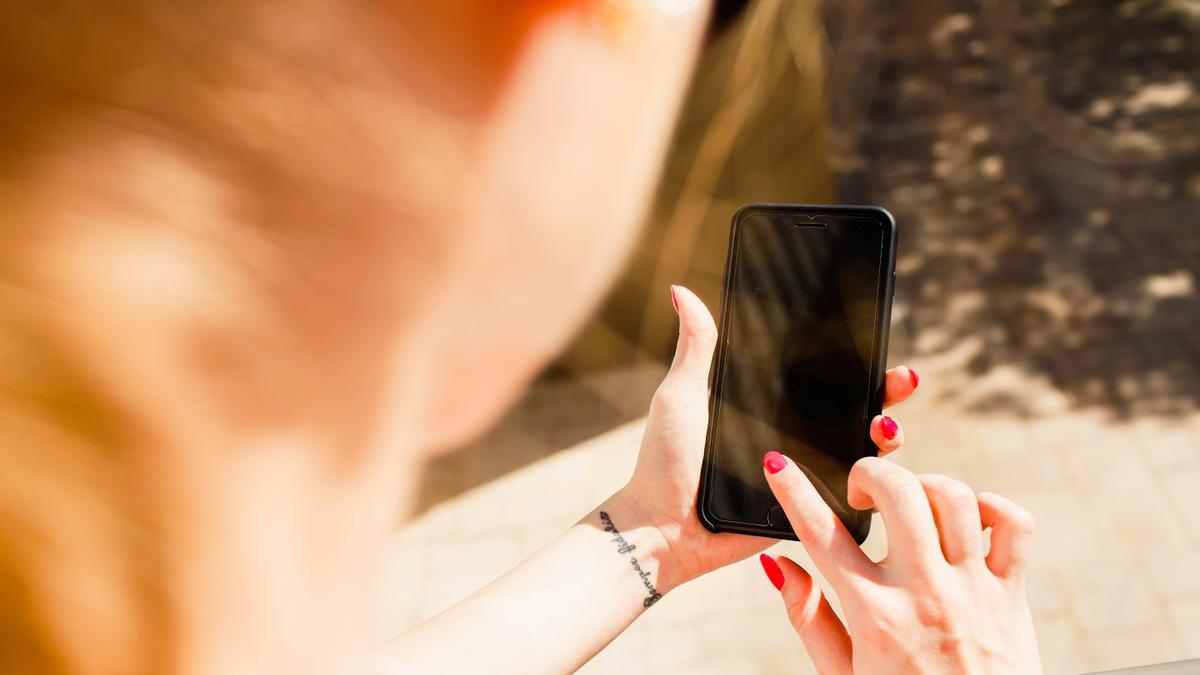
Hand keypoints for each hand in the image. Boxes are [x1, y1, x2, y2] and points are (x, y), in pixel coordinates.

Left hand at [613, 285, 919, 592]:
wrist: (662, 530)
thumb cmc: (664, 463)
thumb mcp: (681, 396)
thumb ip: (696, 347)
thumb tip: (682, 290)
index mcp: (769, 405)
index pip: (824, 377)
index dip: (857, 360)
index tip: (878, 338)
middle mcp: (794, 436)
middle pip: (856, 409)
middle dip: (888, 392)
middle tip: (900, 379)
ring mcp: (805, 474)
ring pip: (864, 453)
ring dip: (888, 437)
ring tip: (883, 428)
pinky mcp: (809, 510)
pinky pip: (852, 498)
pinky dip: (874, 486)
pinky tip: (880, 472)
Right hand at [761, 456, 1040, 672]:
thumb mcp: (841, 674)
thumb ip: (808, 618)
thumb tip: (779, 565)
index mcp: (874, 616)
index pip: (821, 535)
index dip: (792, 490)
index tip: (778, 463)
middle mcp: (925, 594)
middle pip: (898, 493)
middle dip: (870, 473)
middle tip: (860, 494)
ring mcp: (973, 590)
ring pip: (955, 497)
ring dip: (925, 486)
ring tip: (911, 507)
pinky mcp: (1012, 594)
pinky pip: (1014, 524)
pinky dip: (991, 507)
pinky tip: (966, 522)